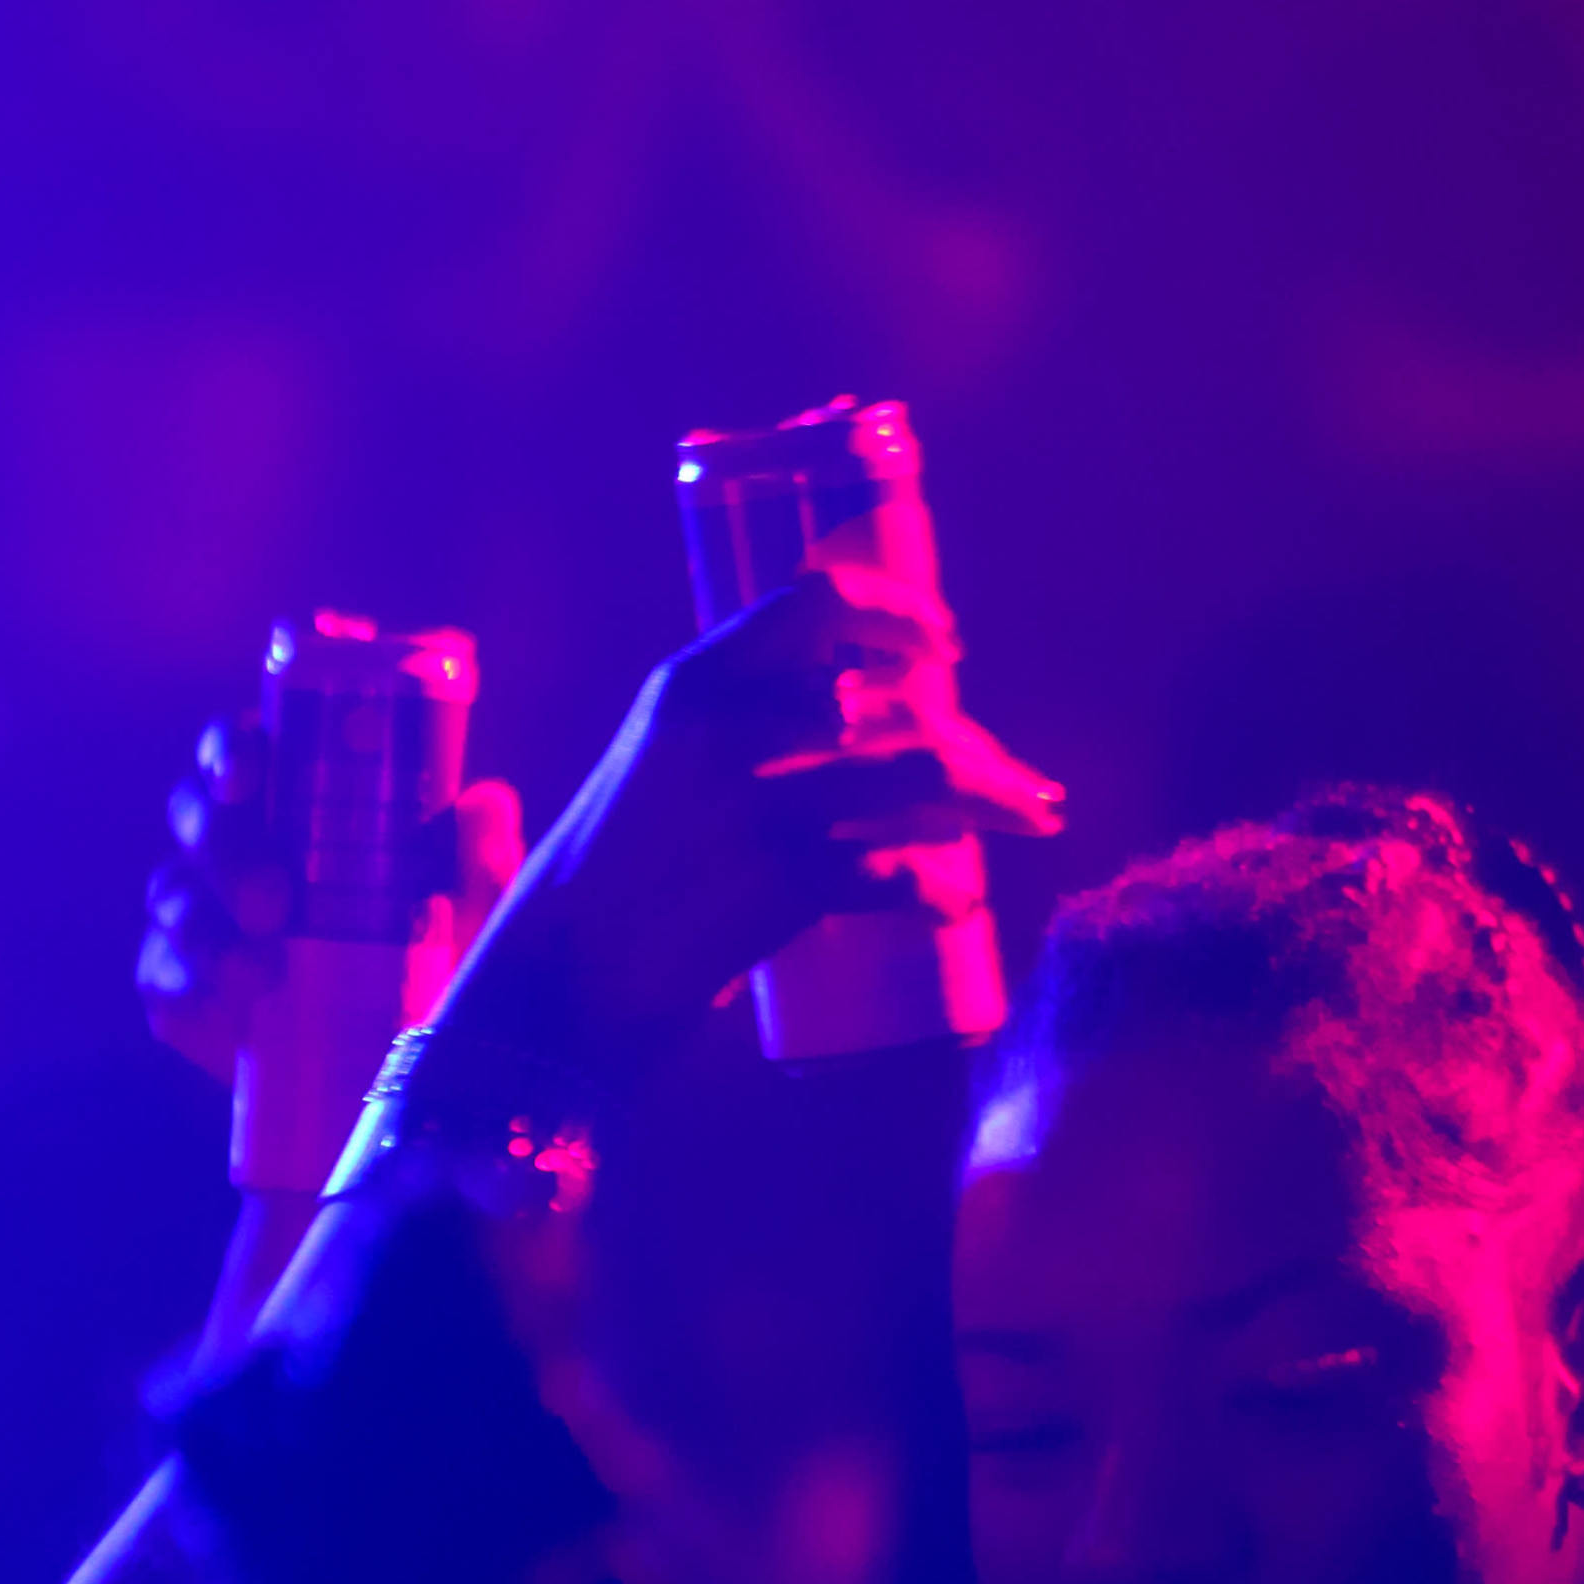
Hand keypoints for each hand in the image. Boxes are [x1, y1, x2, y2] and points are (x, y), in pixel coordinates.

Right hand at [137, 707, 525, 1086]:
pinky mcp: (180, 989)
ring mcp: (197, 918)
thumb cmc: (428, 958)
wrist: (398, 1065)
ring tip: (261, 974)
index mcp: (288, 804)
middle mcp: (231, 848)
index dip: (229, 750)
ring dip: (206, 931)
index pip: (241, 751)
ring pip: (172, 897)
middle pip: (194, 815)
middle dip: (223, 848)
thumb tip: (485, 803)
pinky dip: (189, 992)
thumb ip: (475, 863)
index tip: (247, 774)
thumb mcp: (465, 915)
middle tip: (271, 901)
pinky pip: (160, 979)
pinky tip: (230, 1013)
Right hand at [438, 564, 1062, 1075]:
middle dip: (978, 745)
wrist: (554, 980)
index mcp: (690, 681)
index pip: (817, 603)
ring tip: (1029, 823)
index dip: (899, 615)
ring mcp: (757, 803)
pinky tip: (955, 901)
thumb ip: (720, 731)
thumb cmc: (600, 883)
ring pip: (920, 775)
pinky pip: (897, 873)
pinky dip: (936, 888)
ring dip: (992, 801)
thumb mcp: (649, 769)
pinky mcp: (780, 885)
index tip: (946, 646)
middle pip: (898, 702)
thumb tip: (833, 712)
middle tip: (1021, 784)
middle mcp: (728, 726)